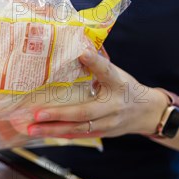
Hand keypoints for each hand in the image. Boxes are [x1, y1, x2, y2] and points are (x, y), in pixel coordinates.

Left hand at [26, 51, 167, 138]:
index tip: (82, 52)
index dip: (95, 62)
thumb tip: (75, 44)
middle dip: (59, 114)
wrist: (147, 113)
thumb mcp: (117, 73)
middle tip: (37, 114)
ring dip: (53, 130)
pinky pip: (77, 135)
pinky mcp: (101, 133)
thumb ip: (97, 64)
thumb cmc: (125, 88)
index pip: (106, 71)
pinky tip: (41, 133)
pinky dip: (58, 134)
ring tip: (32, 128)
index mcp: (118, 84)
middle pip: (85, 112)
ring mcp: (107, 122)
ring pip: (78, 128)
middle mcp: (113, 105)